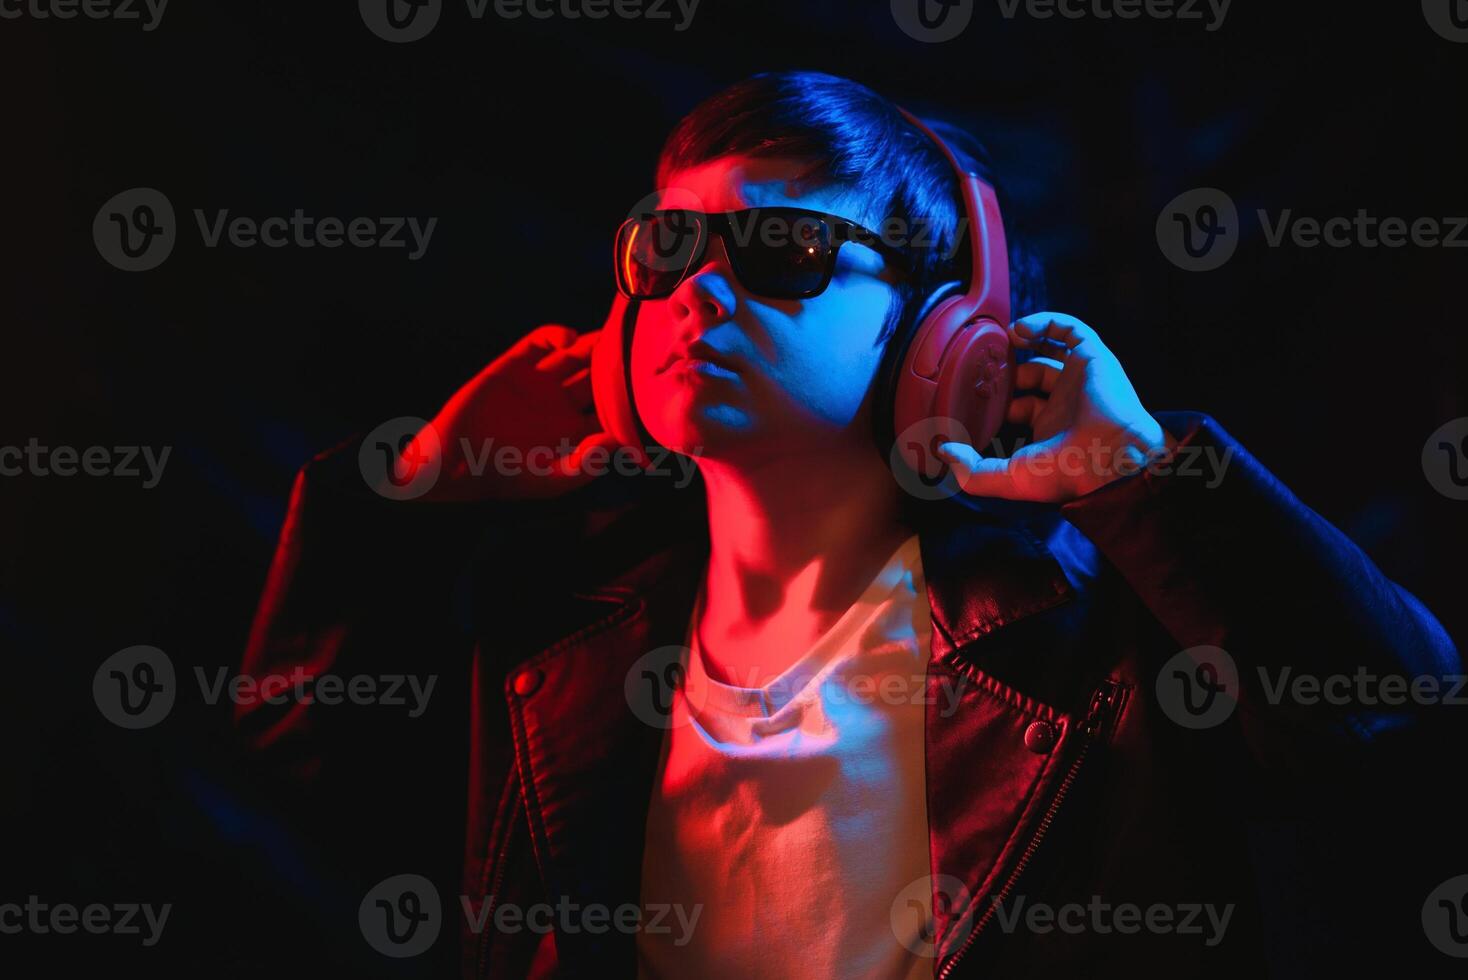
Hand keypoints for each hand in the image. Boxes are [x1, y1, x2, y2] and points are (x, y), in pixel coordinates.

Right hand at [390, 322, 623, 501]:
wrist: (456, 462)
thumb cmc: (507, 477)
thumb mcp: (552, 478)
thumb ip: (587, 462)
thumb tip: (618, 441)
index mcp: (576, 430)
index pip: (613, 407)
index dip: (630, 396)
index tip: (650, 383)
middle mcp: (561, 403)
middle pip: (598, 376)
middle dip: (616, 363)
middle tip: (637, 347)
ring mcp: (539, 382)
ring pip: (575, 356)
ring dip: (592, 345)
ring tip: (610, 335)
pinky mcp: (514, 366)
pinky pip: (540, 343)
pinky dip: (556, 335)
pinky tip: (569, 338)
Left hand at [934, 312, 1175, 502]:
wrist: (1112, 456)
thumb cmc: (1068, 471)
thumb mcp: (1011, 478)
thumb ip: (973, 472)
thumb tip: (943, 452)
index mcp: (1050, 429)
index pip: (1019, 407)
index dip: (996, 399)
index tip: (974, 394)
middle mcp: (1066, 402)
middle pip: (1032, 376)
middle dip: (1007, 369)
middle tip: (986, 366)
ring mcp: (1080, 378)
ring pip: (1051, 350)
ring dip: (1025, 342)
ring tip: (1002, 340)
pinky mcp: (1094, 357)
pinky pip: (1071, 330)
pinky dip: (1046, 323)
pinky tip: (1020, 331)